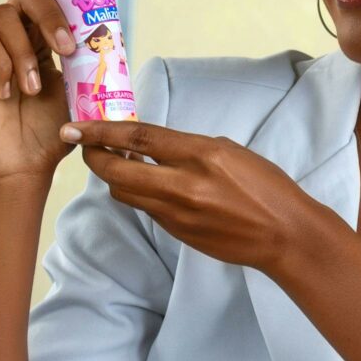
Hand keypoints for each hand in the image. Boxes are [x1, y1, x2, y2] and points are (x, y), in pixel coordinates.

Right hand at [0, 0, 79, 184]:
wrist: (24, 164)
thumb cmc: (55, 128)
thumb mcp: (82, 86)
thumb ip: (89, 57)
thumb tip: (113, 34)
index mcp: (43, 28)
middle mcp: (13, 27)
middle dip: (52, 15)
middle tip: (68, 50)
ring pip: (6, 19)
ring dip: (28, 55)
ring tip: (35, 89)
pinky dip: (5, 70)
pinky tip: (10, 95)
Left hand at [61, 120, 320, 274]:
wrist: (284, 234)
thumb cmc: (266, 187)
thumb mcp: (230, 151)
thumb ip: (190, 149)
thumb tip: (155, 146)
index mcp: (201, 155)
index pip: (139, 137)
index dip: (102, 131)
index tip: (76, 126)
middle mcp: (183, 185)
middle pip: (118, 171)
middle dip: (94, 157)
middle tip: (85, 146)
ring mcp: (177, 213)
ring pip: (125, 193)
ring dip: (114, 177)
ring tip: (117, 162)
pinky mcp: (177, 233)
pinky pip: (146, 209)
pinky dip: (139, 193)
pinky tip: (147, 184)